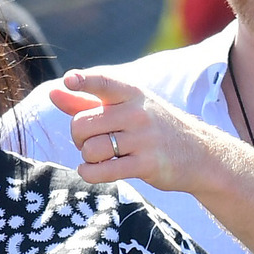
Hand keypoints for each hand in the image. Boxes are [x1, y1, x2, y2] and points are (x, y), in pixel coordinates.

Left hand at [47, 70, 210, 191]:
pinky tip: (94, 170)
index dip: (83, 81)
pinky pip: (102, 171)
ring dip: (87, 157)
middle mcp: (137, 112)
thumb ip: (87, 101)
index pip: (103, 82)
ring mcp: (143, 139)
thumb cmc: (154, 128)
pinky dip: (90, 173)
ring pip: (90, 149)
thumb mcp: (126, 108)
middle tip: (92, 140)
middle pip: (82, 124)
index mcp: (131, 93)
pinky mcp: (146, 164)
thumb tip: (53, 92)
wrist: (200, 154)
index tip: (69, 80)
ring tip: (101, 156)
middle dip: (78, 136)